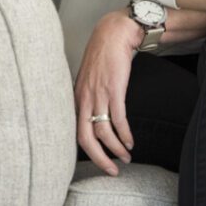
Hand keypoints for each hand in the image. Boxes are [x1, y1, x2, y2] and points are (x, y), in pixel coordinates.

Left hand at [74, 8, 143, 175]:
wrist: (113, 34)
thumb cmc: (102, 56)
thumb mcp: (88, 79)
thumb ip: (87, 98)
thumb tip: (91, 117)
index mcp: (76, 98)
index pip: (74, 134)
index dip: (86, 152)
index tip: (98, 162)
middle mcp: (83, 99)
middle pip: (86, 139)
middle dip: (99, 159)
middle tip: (111, 171)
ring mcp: (98, 94)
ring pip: (103, 132)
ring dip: (116, 148)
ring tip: (126, 157)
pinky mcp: (114, 89)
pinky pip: (118, 119)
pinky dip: (124, 134)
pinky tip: (130, 141)